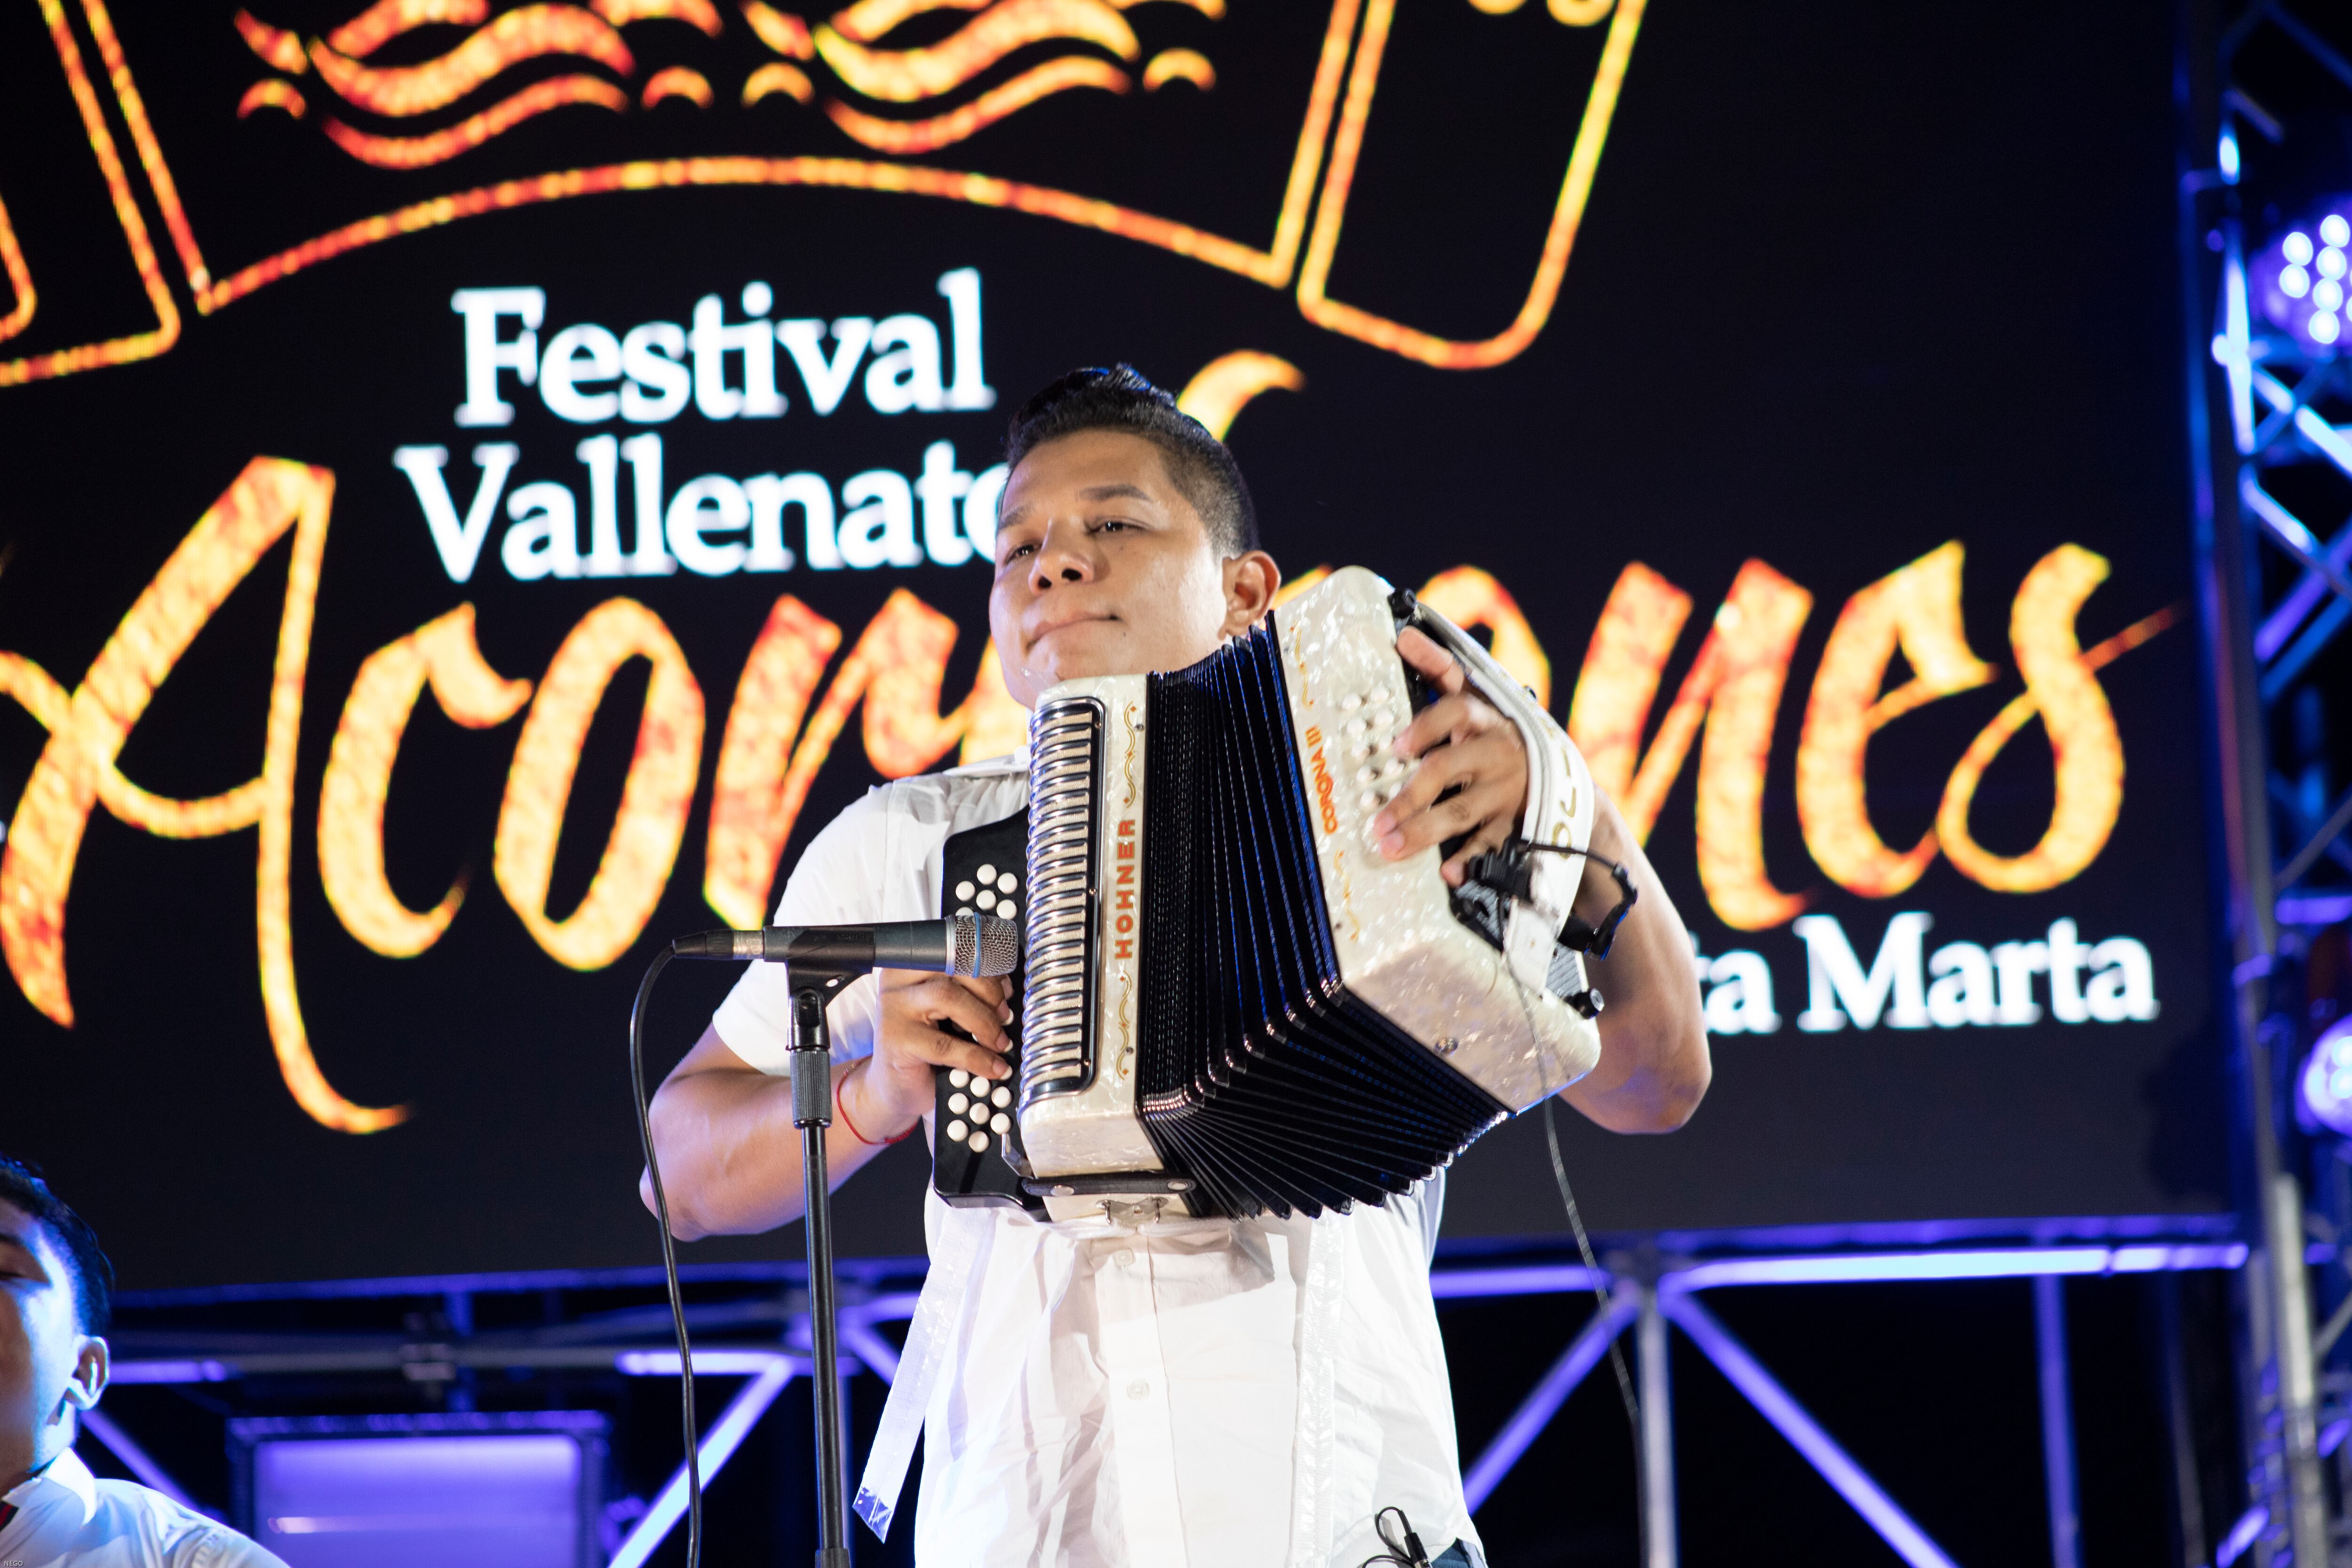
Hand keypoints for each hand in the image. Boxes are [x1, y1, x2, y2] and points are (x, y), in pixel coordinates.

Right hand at [850, 968, 1014, 1136]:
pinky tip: (992, 1067)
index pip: (956, 949)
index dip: (988, 966)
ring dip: (984, 1021)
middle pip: (954, 968)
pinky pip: (944, 1043)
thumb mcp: (950, 1011)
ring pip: (947, 997)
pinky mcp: (895, 1039)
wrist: (897, 1087)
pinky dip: (976, 1057)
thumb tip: (1005, 986)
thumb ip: (970, 991)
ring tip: (999, 1042)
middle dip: (990, 993)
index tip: (1006, 988)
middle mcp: (899, 979)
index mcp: (915, 963)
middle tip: (1004, 1018)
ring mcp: (893, 1007)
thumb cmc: (928, 1046)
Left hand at [1369, 626, 1529, 886]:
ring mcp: (1504, 788)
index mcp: (1483, 717)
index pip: (1453, 706)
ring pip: (1460, 809)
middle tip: (1377, 820)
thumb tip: (1403, 634)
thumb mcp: (1476, 704)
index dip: (1425, 724)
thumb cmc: (1496, 739)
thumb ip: (1439, 672)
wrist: (1560, 785)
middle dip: (1409, 795)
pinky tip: (1449, 875)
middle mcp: (1494, 750)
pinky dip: (1469, 861)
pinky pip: (1489, 843)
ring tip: (1390, 846)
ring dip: (1423, 830)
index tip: (1398, 745)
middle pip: (1446, 768)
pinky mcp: (1515, 822)